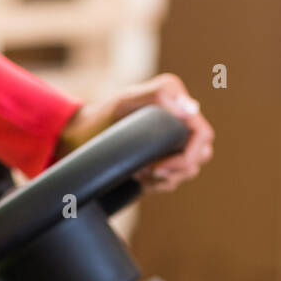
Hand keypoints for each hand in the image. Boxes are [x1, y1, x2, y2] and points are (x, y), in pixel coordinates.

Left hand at [56, 73, 214, 192]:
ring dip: (163, 178)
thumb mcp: (124, 102)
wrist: (78, 139)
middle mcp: (178, 124)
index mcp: (175, 105)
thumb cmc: (100, 118)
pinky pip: (171, 181)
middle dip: (176, 170)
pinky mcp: (160, 162)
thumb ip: (159, 95)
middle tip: (146, 172)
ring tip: (136, 171)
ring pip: (187, 171)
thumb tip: (191, 109)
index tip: (160, 167)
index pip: (203, 135)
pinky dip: (155, 184)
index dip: (189, 155)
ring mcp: (170, 144)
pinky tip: (135, 176)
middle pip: (200, 155)